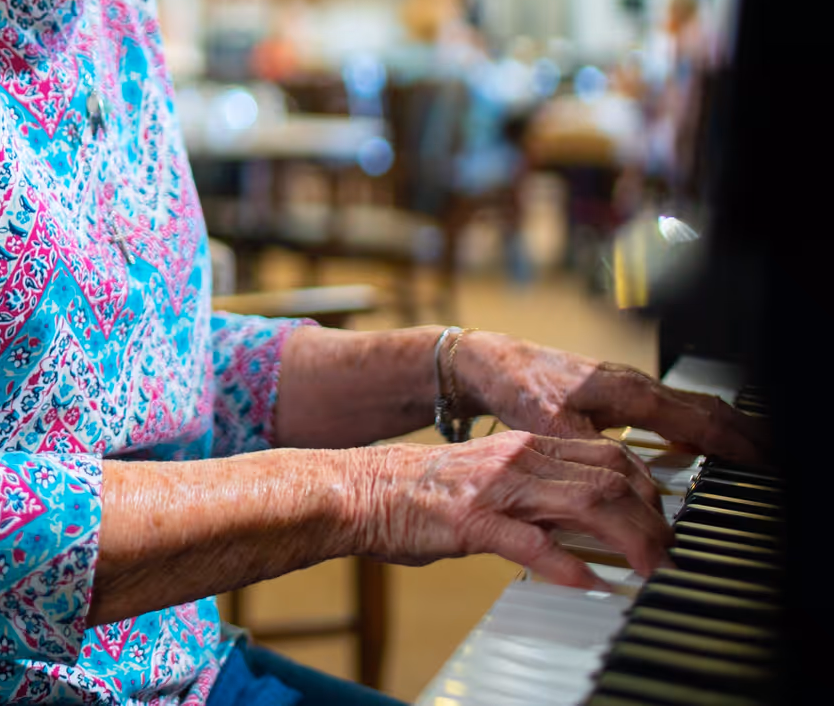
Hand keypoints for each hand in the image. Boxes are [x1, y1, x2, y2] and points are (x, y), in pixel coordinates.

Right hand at [351, 430, 672, 589]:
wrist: (358, 488)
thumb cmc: (418, 491)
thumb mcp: (487, 476)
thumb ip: (532, 489)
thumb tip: (581, 519)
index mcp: (523, 445)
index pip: (609, 453)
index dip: (649, 486)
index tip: (665, 517)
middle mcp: (517, 458)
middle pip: (611, 476)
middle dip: (654, 517)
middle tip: (670, 553)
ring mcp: (496, 488)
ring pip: (587, 502)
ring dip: (631, 539)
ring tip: (651, 568)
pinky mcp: (473, 521)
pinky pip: (533, 544)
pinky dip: (571, 566)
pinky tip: (593, 583)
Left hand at [457, 333, 767, 465]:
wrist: (486, 362)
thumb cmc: (516, 386)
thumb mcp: (551, 426)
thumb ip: (593, 453)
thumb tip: (633, 480)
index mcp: (627, 392)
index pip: (700, 418)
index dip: (736, 442)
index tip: (766, 462)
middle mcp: (634, 385)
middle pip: (706, 409)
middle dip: (744, 433)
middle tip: (775, 461)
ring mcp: (626, 386)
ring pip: (690, 406)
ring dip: (723, 429)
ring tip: (752, 453)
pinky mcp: (614, 392)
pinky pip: (670, 408)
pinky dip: (696, 424)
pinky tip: (699, 441)